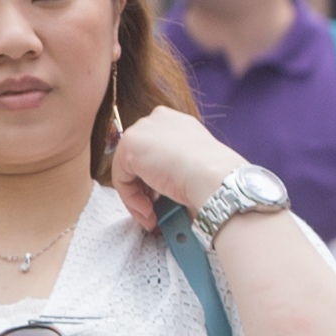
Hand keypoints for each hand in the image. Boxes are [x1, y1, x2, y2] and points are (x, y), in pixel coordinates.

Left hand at [108, 108, 249, 223]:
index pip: (153, 149)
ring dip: (138, 198)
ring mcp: (142, 130)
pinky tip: (149, 211)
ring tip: (152, 216)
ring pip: (128, 171)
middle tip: (154, 210)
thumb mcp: (193, 164)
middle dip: (144, 188)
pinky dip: (131, 199)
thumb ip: (173, 165)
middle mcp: (157, 119)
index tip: (160, 198)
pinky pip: (122, 180)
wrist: (214, 177)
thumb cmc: (213, 176)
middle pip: (137, 159)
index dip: (153, 177)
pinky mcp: (130, 146)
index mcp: (175, 121)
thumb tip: (163, 183)